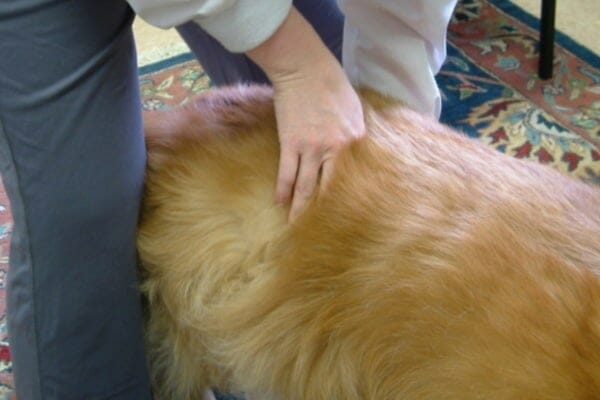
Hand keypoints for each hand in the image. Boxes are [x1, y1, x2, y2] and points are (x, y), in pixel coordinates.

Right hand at [247, 7, 364, 221]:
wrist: (305, 69)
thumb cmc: (334, 86)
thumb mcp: (356, 111)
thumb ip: (356, 137)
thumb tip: (356, 157)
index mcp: (354, 143)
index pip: (353, 179)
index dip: (349, 201)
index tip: (348, 218)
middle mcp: (334, 151)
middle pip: (329, 189)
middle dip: (325, 213)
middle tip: (323, 233)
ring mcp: (310, 149)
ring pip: (305, 187)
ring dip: (300, 209)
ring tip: (296, 227)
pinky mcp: (289, 143)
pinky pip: (285, 173)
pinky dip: (282, 190)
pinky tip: (279, 203)